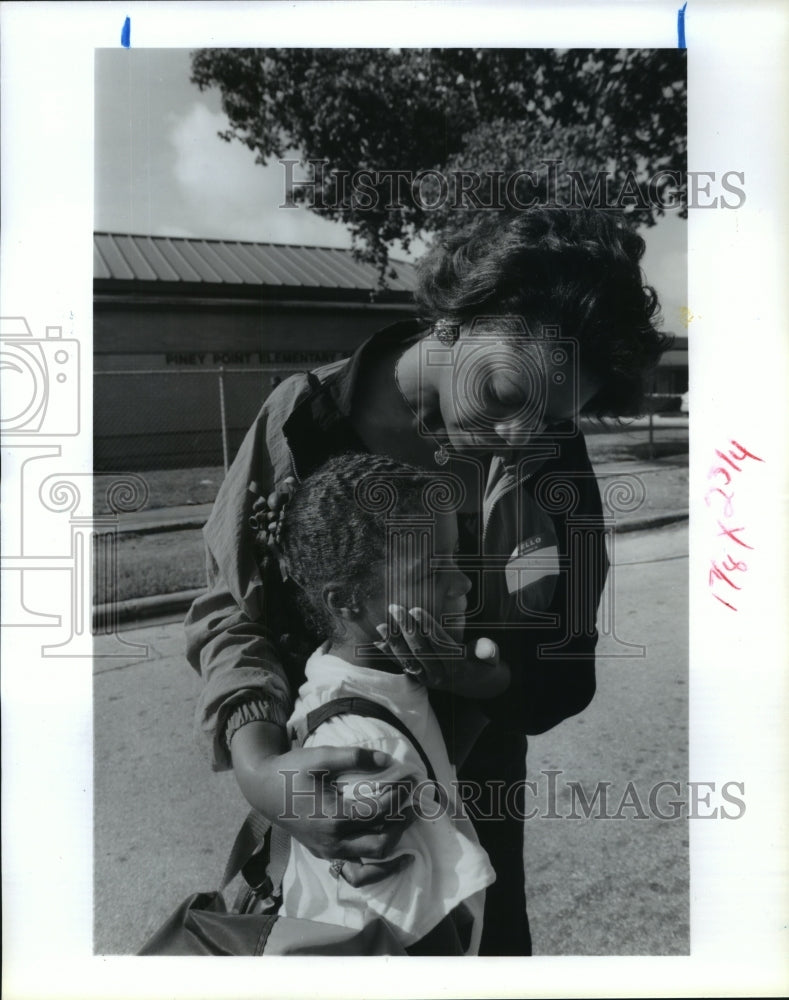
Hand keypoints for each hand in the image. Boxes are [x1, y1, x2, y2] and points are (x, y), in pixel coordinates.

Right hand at [231, 722, 414, 886]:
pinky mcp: (325, 855)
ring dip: (394, 847)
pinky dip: (377, 869)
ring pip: (371, 862)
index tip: (411, 780)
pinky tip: (395, 858)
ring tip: (408, 827)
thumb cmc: (292, 771)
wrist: (264, 790)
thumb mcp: (321, 757)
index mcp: (333, 817)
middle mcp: (332, 842)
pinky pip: (357, 872)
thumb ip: (355, 757)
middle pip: (381, 840)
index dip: (400, 795)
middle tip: (415, 802)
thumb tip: (387, 760)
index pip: (378, 811)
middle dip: (403, 821)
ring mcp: (328, 852)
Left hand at [375, 605, 510, 698]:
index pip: (440, 645)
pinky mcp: (418, 679)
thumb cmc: (484, 665)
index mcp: (458, 668)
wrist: (476, 685)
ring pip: (408, 659)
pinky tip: (379, 641)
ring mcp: (427, 679)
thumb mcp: (492, 659)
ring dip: (394, 642)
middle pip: (421, 651)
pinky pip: (402, 665)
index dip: (428, 627)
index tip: (416, 609)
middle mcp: (440, 676)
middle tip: (395, 608)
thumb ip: (488, 652)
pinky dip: (390, 653)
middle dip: (406, 629)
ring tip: (382, 624)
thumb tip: (488, 647)